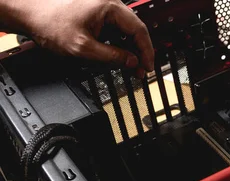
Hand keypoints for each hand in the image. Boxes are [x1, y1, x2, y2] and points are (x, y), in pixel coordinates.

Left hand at [0, 0, 153, 76]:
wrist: (29, 13)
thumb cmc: (50, 23)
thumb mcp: (84, 47)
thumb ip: (112, 57)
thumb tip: (132, 62)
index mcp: (110, 7)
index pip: (139, 30)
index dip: (146, 52)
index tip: (147, 67)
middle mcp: (109, 4)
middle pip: (135, 30)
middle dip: (139, 52)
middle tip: (140, 71)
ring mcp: (103, 8)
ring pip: (126, 31)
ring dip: (129, 49)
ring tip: (130, 67)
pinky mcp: (97, 14)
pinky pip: (115, 29)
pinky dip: (118, 44)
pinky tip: (118, 57)